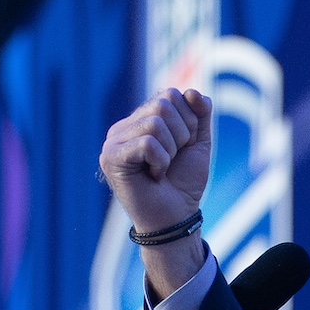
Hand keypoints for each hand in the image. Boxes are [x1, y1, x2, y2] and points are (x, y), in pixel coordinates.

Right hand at [99, 89, 213, 294]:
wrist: (175, 218)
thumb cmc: (183, 183)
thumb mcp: (198, 143)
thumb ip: (199, 115)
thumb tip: (191, 91)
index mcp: (141, 119)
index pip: (172, 94)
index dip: (189, 121)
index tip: (182, 148)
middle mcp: (124, 127)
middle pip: (164, 103)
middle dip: (182, 134)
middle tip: (172, 160)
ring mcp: (113, 141)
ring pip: (156, 122)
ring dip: (171, 150)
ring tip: (162, 169)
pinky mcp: (110, 157)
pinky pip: (147, 142)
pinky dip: (160, 161)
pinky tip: (153, 176)